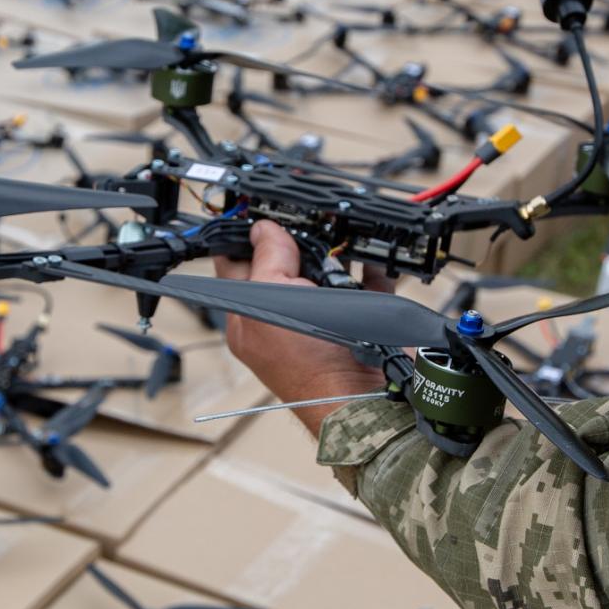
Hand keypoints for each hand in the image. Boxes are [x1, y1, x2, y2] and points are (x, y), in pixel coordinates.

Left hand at [211, 221, 390, 433]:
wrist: (362, 398)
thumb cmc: (310, 368)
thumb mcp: (271, 301)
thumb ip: (266, 260)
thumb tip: (264, 230)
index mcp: (250, 315)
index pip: (236, 265)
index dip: (242, 236)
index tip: (254, 209)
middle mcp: (283, 316)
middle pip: (284, 261)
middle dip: (295, 240)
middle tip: (303, 224)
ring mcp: (321, 317)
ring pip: (324, 268)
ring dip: (334, 250)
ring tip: (338, 236)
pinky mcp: (357, 317)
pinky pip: (364, 281)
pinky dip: (371, 266)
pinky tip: (372, 255)